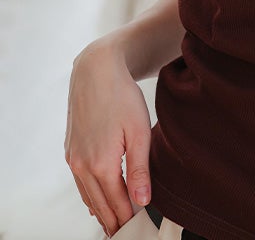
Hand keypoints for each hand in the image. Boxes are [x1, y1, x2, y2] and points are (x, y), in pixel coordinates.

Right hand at [64, 41, 152, 236]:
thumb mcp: (139, 132)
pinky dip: (91, 195)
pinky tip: (99, 199)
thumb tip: (142, 201)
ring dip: (102, 211)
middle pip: (100, 205)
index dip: (130, 219)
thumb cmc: (122, 97)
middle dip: (115, 221)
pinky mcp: (70, 150)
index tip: (140, 229)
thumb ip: (139, 170)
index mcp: (101, 165)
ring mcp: (73, 159)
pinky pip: (80, 183)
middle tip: (128, 234)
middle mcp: (82, 166)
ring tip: (116, 224)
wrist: (96, 72)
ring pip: (88, 196)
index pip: (118, 204)